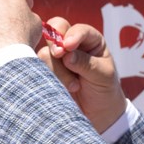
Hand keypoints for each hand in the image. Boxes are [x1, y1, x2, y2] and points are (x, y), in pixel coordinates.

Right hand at [38, 18, 125, 132]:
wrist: (97, 114)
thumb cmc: (105, 90)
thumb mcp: (102, 76)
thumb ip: (86, 63)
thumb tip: (66, 55)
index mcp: (90, 40)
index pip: (79, 29)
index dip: (72, 35)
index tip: (69, 45)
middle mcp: (71, 44)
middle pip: (55, 29)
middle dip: (55, 42)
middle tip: (59, 55)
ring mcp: (56, 58)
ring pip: (45, 53)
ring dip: (58, 70)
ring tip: (74, 86)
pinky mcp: (46, 72)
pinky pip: (38, 69)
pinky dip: (48, 78)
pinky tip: (61, 89)